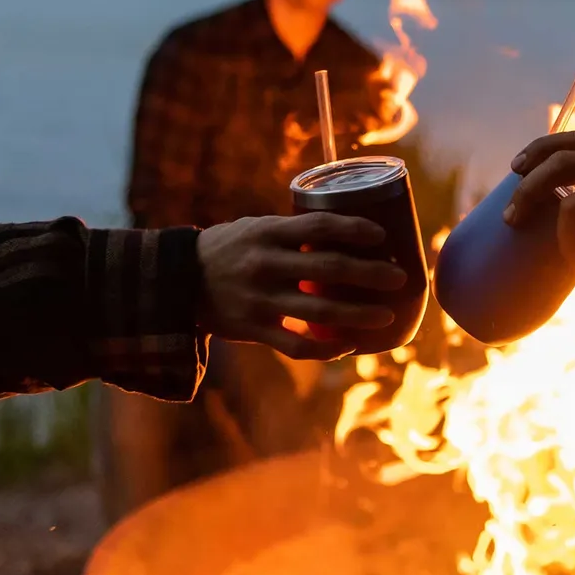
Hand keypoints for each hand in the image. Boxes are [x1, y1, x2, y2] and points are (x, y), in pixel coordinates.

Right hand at [196, 212, 406, 359]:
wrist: (175, 280)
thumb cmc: (225, 248)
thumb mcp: (252, 228)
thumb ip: (290, 233)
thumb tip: (344, 233)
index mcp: (266, 233)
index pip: (320, 226)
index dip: (355, 230)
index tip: (383, 236)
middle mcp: (264, 264)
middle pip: (328, 268)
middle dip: (370, 274)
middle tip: (399, 277)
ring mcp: (258, 299)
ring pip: (319, 312)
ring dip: (358, 315)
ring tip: (385, 315)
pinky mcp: (252, 329)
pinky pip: (296, 345)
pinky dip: (326, 348)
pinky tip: (348, 346)